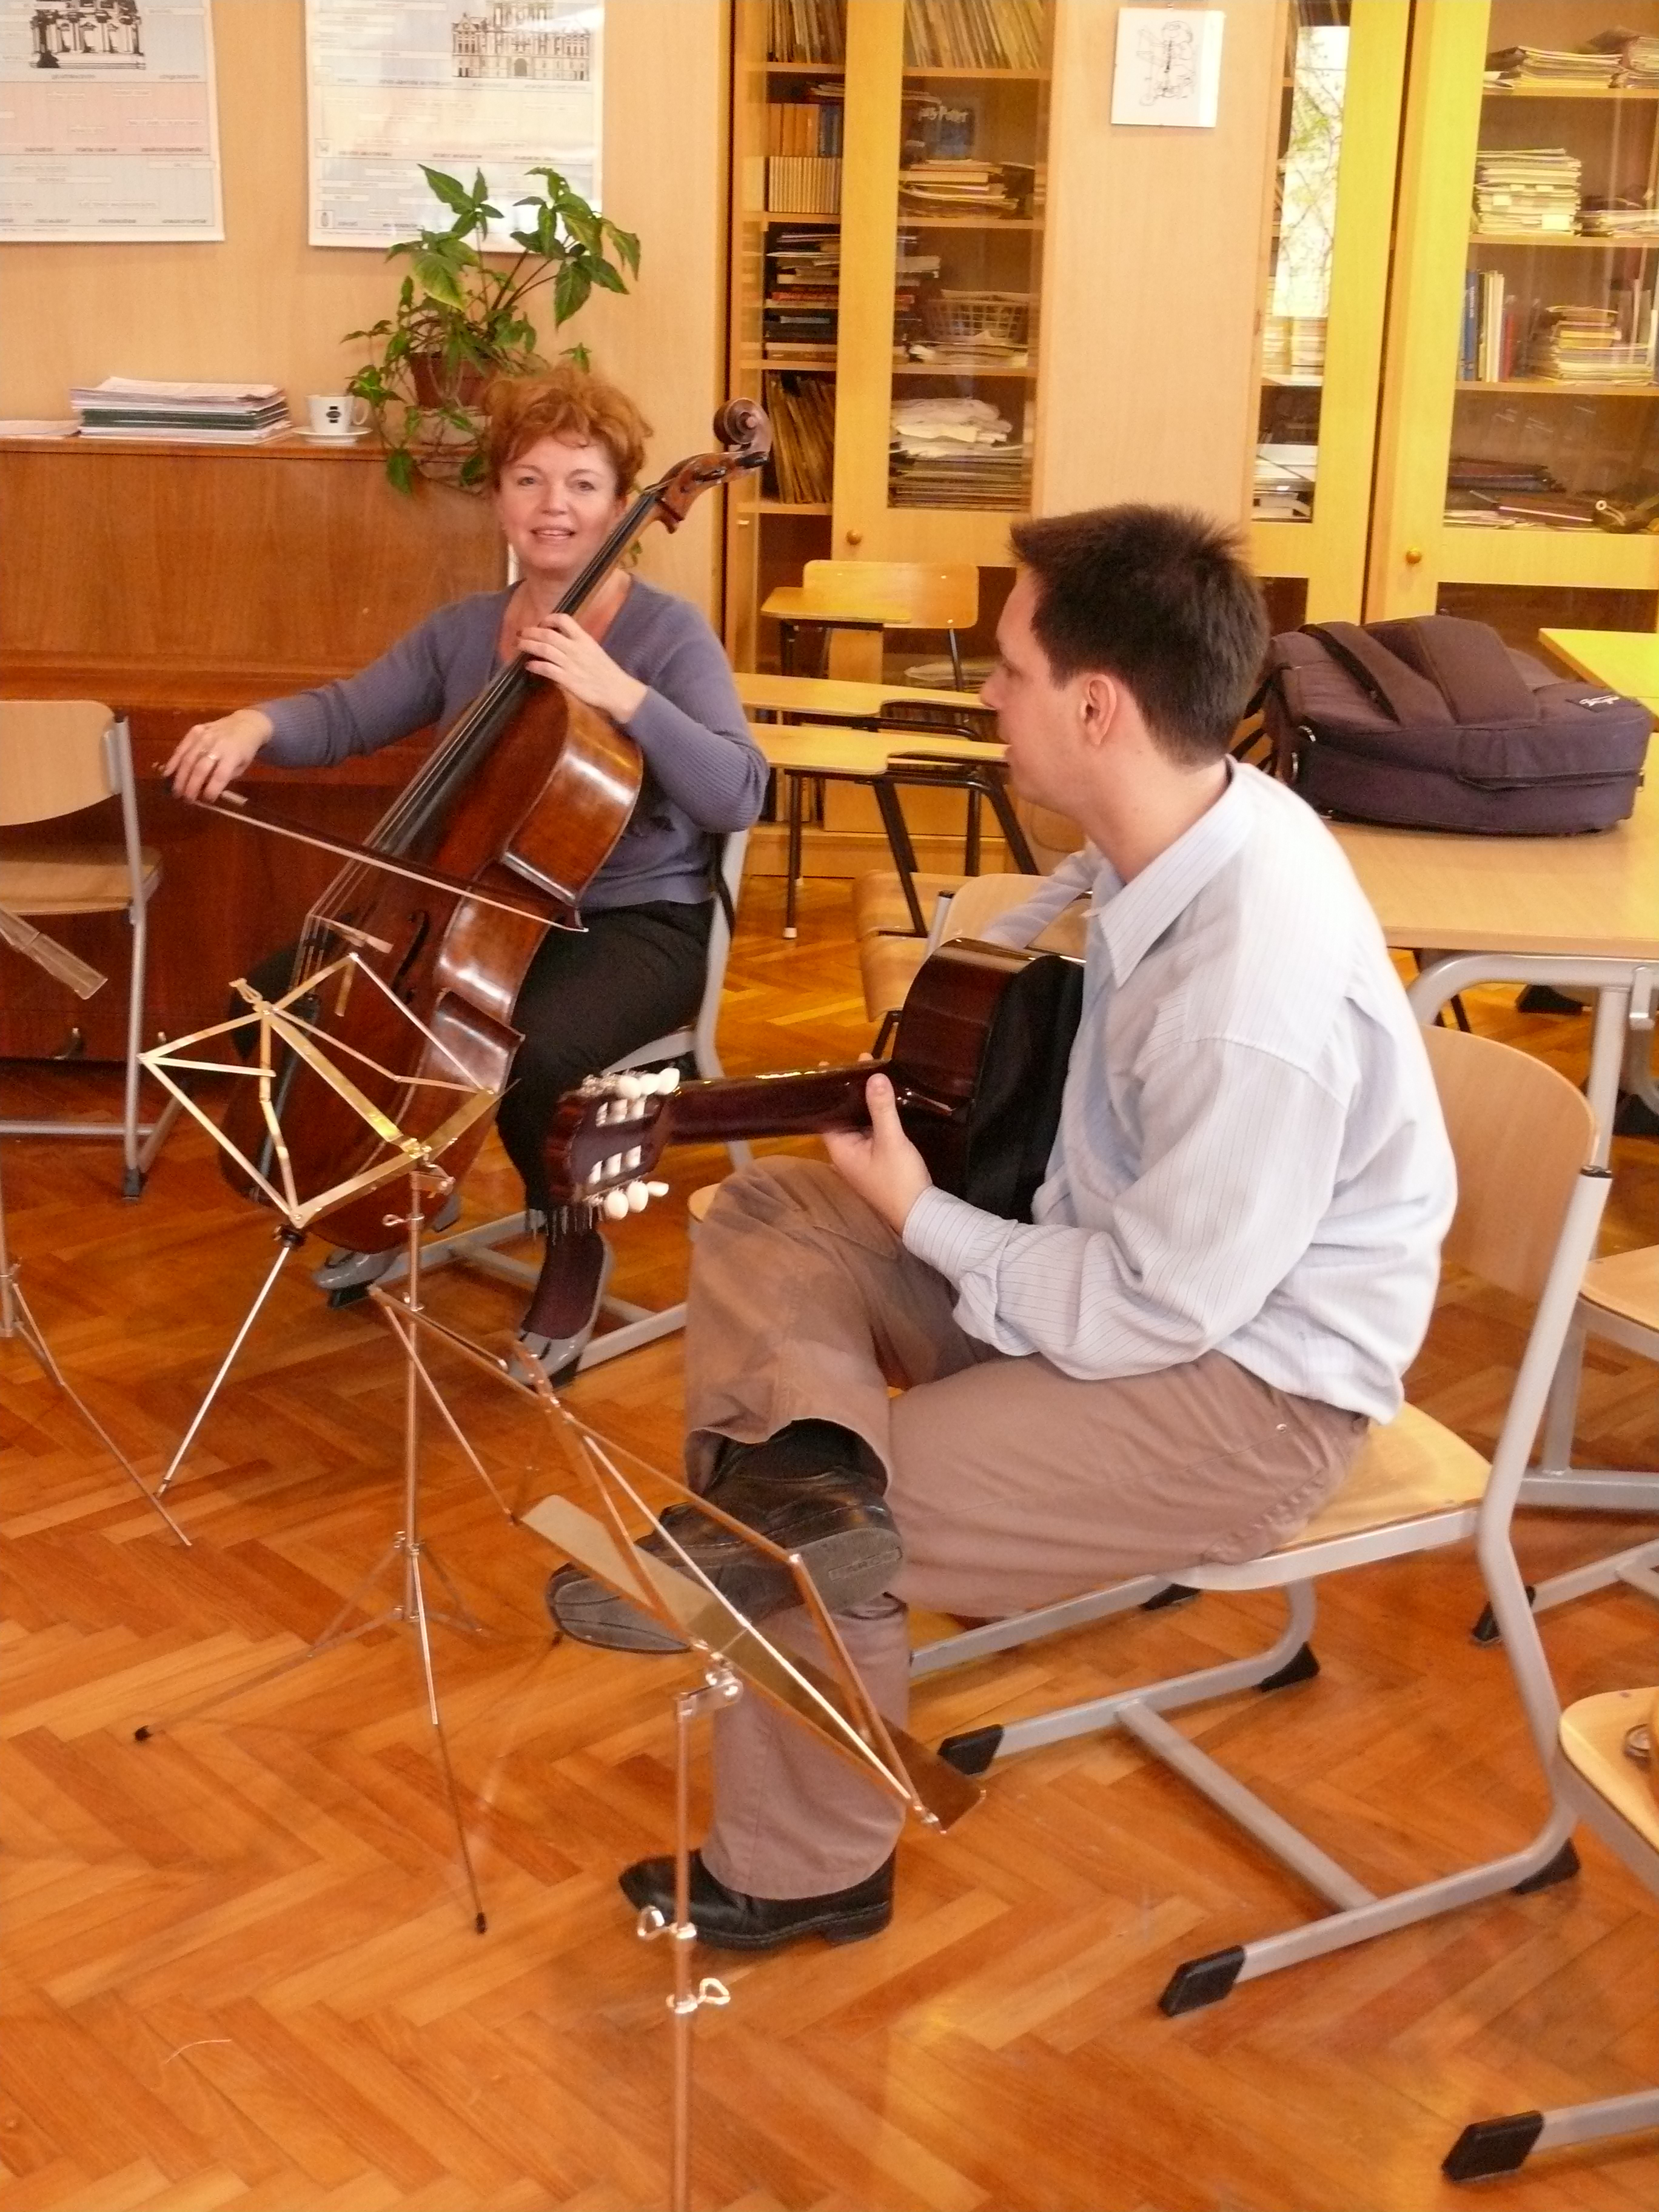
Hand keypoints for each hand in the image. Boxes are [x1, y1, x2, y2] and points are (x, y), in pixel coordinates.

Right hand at [165, 709, 272, 801]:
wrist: (245, 724)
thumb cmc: (244, 750)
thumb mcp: (242, 766)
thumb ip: (226, 777)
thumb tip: (205, 789)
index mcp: (232, 755)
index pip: (220, 775)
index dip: (212, 789)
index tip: (206, 801)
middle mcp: (216, 745)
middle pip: (200, 768)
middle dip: (191, 786)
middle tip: (187, 800)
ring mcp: (204, 736)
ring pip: (188, 759)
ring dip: (180, 778)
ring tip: (176, 792)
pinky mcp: (195, 731)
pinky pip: (181, 747)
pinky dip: (173, 761)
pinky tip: (167, 773)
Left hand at [519, 613, 647, 725]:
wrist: (617, 690)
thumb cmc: (606, 671)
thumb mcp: (594, 651)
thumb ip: (578, 645)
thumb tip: (559, 642)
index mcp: (584, 639)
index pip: (564, 620)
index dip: (549, 619)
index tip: (541, 623)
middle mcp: (576, 648)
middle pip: (548, 634)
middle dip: (531, 632)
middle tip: (521, 633)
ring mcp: (571, 664)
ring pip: (544, 650)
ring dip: (528, 645)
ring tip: (519, 645)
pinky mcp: (568, 679)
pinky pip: (547, 669)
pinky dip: (535, 666)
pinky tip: (528, 666)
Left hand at [822, 1071, 933, 1234]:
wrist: (920, 1213)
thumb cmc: (898, 1179)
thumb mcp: (891, 1140)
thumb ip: (881, 1108)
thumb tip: (874, 1076)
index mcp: (840, 1149)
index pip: (824, 1114)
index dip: (827, 1092)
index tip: (830, 1067)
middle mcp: (846, 1152)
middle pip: (842, 1116)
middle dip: (851, 1092)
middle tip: (860, 1063)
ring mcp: (862, 1157)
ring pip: (859, 1122)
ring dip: (865, 1102)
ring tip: (873, 1072)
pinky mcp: (878, 1159)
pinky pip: (871, 1130)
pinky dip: (876, 1115)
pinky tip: (886, 1098)